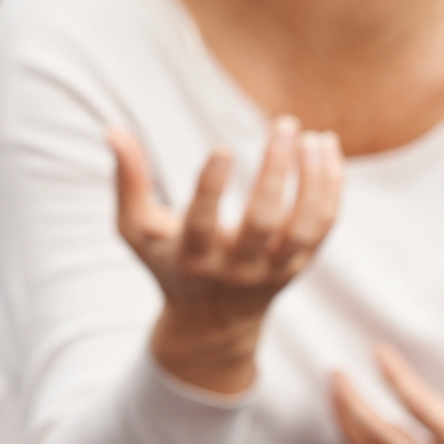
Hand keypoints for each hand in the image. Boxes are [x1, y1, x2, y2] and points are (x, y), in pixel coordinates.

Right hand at [112, 117, 342, 392]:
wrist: (213, 320)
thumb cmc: (170, 260)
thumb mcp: (137, 229)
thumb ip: (127, 182)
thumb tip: (113, 130)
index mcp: (192, 258)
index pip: (202, 225)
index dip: (211, 189)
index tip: (222, 148)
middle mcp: (236, 268)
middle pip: (264, 223)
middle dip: (276, 172)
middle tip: (284, 124)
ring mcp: (273, 270)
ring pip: (304, 228)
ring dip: (314, 181)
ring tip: (315, 137)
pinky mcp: (300, 265)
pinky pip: (324, 227)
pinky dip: (331, 189)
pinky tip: (327, 150)